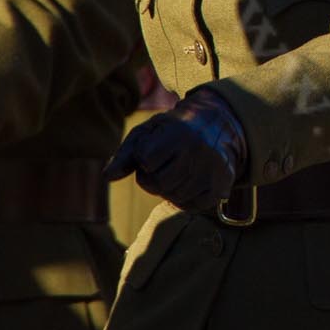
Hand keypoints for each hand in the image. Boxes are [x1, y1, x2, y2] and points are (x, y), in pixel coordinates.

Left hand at [104, 86, 247, 211]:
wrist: (217, 123)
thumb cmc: (173, 130)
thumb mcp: (147, 133)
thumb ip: (125, 155)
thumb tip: (107, 177)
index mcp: (178, 133)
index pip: (145, 161)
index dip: (143, 159)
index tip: (154, 149)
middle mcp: (199, 149)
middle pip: (159, 184)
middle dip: (153, 178)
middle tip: (162, 166)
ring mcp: (214, 168)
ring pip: (176, 196)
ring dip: (169, 189)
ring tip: (177, 172)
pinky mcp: (223, 184)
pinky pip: (193, 205)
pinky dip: (186, 198)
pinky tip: (190, 182)